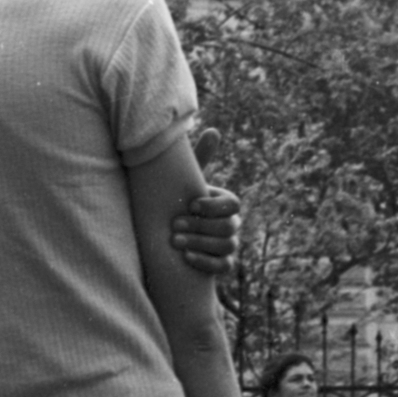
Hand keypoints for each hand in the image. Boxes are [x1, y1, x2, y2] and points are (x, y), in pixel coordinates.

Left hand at [172, 128, 241, 274]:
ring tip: (174, 242)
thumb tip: (213, 130)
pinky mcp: (221, 265)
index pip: (233, 204)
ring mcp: (228, 245)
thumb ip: (198, 159)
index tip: (191, 205)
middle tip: (175, 226)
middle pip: (230, 226)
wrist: (164, 239)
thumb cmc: (175, 204)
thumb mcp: (183, 182)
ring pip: (228, 246)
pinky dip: (205, 262)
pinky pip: (224, 266)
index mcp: (224, 204)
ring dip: (200, 243)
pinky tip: (185, 257)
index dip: (214, 205)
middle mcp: (230, 224)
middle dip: (202, 226)